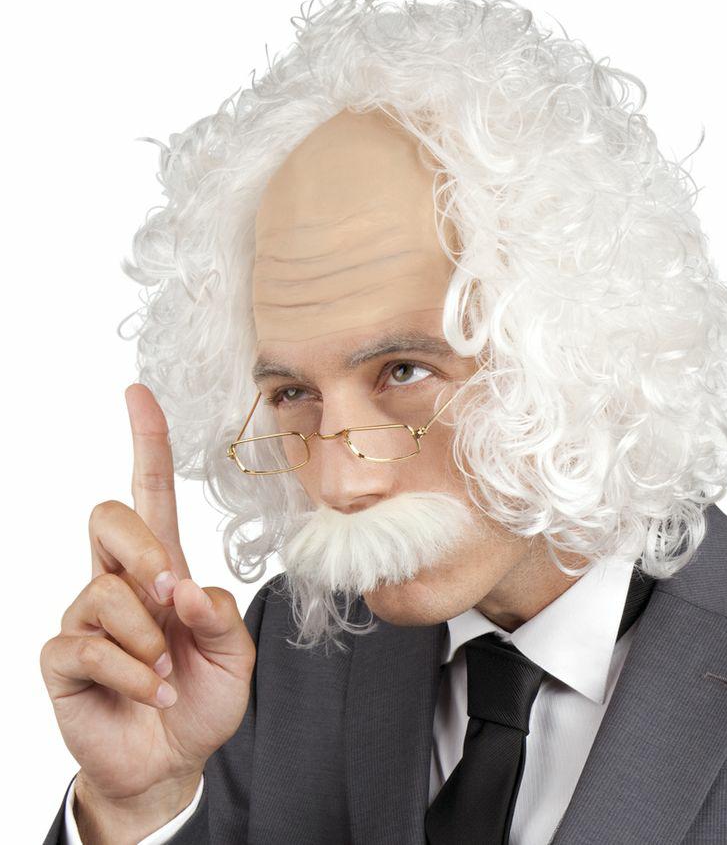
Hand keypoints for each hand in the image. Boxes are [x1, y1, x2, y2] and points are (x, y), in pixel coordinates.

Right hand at [40, 384, 255, 814]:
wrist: (171, 760)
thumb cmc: (201, 695)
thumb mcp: (234, 654)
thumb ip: (219, 614)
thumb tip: (182, 587)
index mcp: (163, 568)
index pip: (150, 493)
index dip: (146, 443)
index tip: (138, 394)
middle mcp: (119, 581)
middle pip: (108, 517)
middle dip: (142, 549)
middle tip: (170, 594)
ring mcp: (87, 617)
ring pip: (104, 589)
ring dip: (148, 638)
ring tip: (167, 671)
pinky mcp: (64, 657)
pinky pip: (89, 646)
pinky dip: (133, 673)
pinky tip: (151, 692)